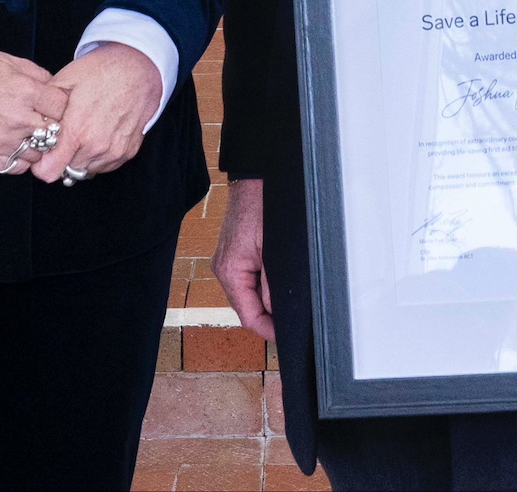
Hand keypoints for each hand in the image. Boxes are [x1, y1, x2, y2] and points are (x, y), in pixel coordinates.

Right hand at [0, 48, 67, 173]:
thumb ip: (36, 75)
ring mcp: (3, 140)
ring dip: (36, 146)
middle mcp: (18, 118)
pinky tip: (13, 146)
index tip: (51, 105)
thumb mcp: (8, 61)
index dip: (59, 105)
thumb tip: (54, 87)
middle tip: (41, 121)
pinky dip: (19, 160)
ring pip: (38, 154)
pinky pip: (17, 167)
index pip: (62, 107)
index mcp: (25, 91)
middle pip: (54, 133)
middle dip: (51, 126)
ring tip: (24, 134)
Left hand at [29, 44, 161, 182]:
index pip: (49, 171)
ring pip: (86, 170)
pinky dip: (97, 156)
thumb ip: (45, 108)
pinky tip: (97, 134)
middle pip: (66, 171)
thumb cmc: (101, 70)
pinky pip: (104, 166)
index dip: (41, 165)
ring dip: (79, 158)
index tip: (43, 152)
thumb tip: (32, 123)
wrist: (139, 67)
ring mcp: (114, 151)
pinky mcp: (127, 152)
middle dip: (61, 158)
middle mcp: (97, 146)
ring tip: (82, 134)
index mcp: (77, 130)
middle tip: (63, 137)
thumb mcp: (64, 80)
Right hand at [216, 177, 273, 340]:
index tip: (287, 336)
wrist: (255, 180)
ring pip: (248, 296)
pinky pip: (247, 281)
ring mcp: (227, 263)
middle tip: (293, 320)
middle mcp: (224, 270)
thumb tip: (277, 314)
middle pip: (247, 309)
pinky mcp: (233, 256)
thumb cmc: (264, 209)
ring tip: (288, 302)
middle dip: (269, 317)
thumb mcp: (273, 252)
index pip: (248, 317)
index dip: (269, 330)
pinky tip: (276, 283)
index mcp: (230, 272)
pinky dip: (261, 287)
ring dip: (266, 302)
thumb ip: (272, 286)